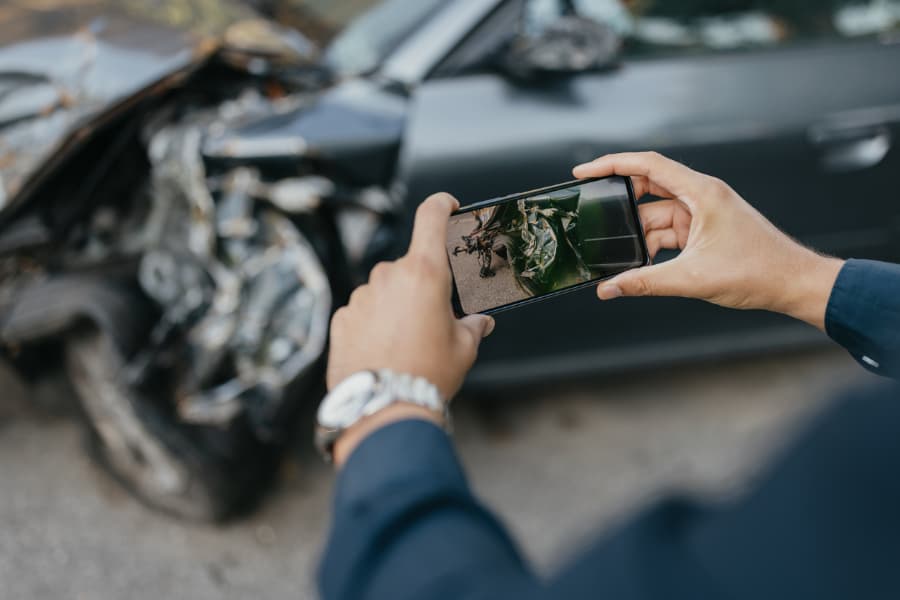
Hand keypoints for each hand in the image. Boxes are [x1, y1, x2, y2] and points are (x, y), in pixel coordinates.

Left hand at [327, 192, 494, 398]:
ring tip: (408, 345)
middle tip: (434, 320)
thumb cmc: (428, 374)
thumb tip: (481, 322)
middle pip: (410, 266)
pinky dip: (375, 323)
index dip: (441, 204)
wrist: (383, 408)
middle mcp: (388, 276)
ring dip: (397, 306)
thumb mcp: (464, 349)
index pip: (430, 217)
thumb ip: (473, 327)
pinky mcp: (342, 318)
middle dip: (423, 287)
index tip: (448, 206)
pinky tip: (385, 351)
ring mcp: (361, 296)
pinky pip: (364, 311)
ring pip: (385, 290)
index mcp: (424, 272)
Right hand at [572, 152, 843, 329]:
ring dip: (638, 234)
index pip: (648, 165)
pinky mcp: (704, 230)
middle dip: (620, 204)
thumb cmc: (758, 270)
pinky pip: (669, 231)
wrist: (792, 282)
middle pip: (648, 188)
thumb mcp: (692, 278)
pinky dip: (652, 245)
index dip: (612, 165)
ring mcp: (703, 213)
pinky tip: (638, 263)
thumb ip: (645, 282)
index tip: (585, 172)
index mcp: (701, 192)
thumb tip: (610, 288)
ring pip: (657, 215)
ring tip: (616, 253)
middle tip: (592, 213)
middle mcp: (701, 196)